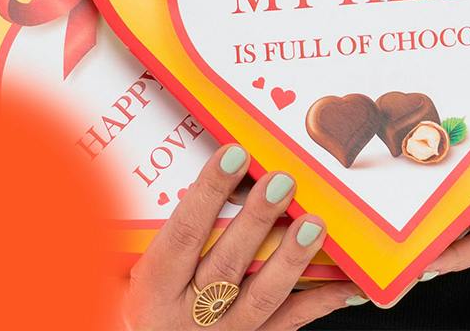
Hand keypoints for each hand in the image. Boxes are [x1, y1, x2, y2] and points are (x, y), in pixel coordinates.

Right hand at [115, 143, 363, 330]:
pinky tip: (348, 281)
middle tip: (283, 180)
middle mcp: (188, 316)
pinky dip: (322, 301)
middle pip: (226, 265)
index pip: (181, 236)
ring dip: (292, 259)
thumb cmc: (141, 307)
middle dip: (256, 220)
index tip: (233, 155)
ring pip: (262, 297)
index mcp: (152, 290)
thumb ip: (132, 235)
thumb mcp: (120, 275)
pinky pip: (290, 323)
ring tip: (315, 223)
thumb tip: (140, 171)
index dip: (207, 194)